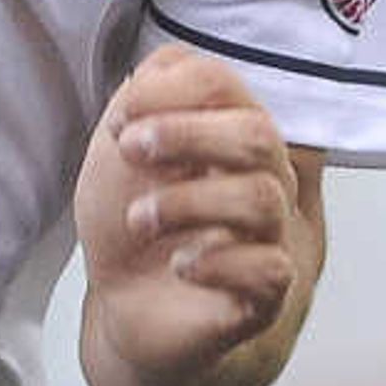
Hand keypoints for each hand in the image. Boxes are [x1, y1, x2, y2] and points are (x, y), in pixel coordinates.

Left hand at [74, 44, 322, 385]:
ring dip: (187, 202)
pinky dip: (217, 263)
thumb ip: (139, 105)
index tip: (124, 119)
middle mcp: (260, 177)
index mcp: (225, 135)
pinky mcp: (266, 293)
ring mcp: (269, 235)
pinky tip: (180, 266)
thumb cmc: (132, 227)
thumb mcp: (117, 157)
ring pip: (262, 198)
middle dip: (188, 134)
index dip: (174, 90)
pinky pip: (268, 269)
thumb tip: (158, 74)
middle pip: (257, 134)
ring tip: (141, 221)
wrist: (129, 310)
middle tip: (131, 150)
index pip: (226, 85)